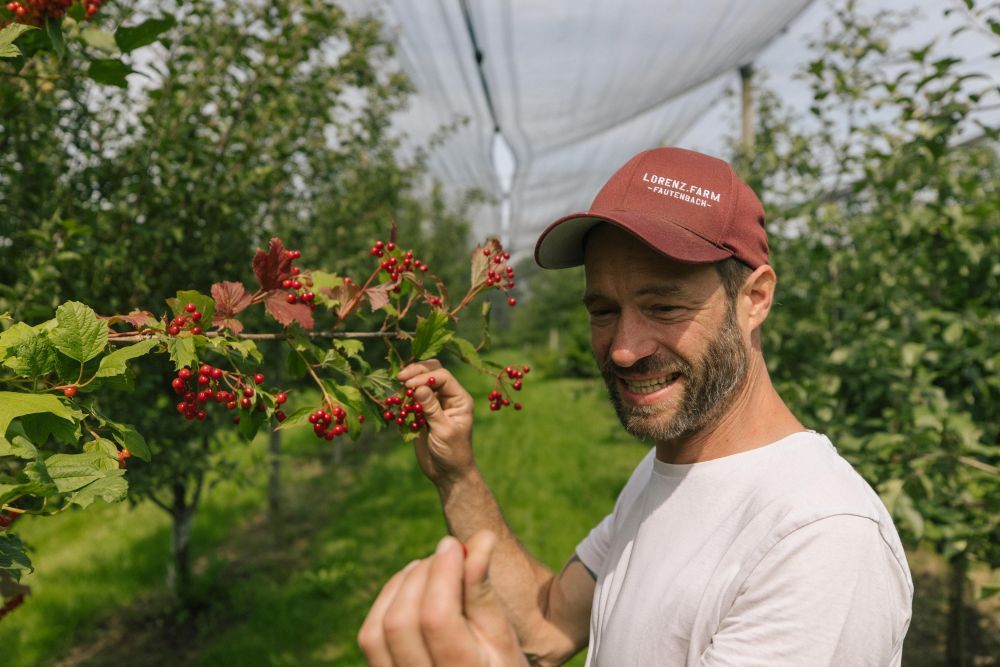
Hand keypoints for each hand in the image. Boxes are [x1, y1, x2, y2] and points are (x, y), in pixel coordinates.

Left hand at [358, 530, 527, 666]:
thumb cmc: (499, 666)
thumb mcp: (502, 636)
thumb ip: (482, 592)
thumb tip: (480, 539)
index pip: (436, 620)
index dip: (442, 574)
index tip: (453, 544)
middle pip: (400, 623)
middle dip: (419, 578)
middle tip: (445, 555)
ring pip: (376, 631)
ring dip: (400, 587)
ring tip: (428, 569)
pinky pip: (370, 639)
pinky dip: (387, 602)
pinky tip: (411, 588)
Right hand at [398, 360, 474, 484]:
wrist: (447, 473)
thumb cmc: (453, 453)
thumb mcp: (444, 431)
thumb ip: (432, 409)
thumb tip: (420, 387)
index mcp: (459, 399)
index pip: (442, 377)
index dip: (425, 376)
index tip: (408, 384)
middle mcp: (448, 397)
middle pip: (432, 373)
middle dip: (416, 372)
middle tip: (400, 378)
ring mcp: (435, 403)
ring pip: (421, 383)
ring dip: (409, 383)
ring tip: (397, 388)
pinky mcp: (423, 412)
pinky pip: (412, 398)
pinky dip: (404, 396)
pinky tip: (396, 399)